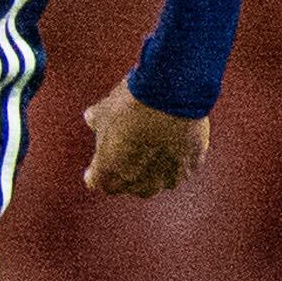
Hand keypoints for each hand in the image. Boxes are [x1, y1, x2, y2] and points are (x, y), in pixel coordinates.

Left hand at [81, 79, 208, 197]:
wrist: (173, 93)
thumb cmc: (133, 101)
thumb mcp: (105, 108)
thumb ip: (96, 119)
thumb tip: (91, 118)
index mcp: (108, 169)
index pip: (96, 181)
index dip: (97, 172)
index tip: (98, 164)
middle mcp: (136, 182)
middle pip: (127, 187)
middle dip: (125, 175)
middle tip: (127, 155)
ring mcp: (165, 178)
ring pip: (156, 184)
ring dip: (152, 173)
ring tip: (153, 151)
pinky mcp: (189, 169)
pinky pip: (180, 171)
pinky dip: (177, 162)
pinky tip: (176, 144)